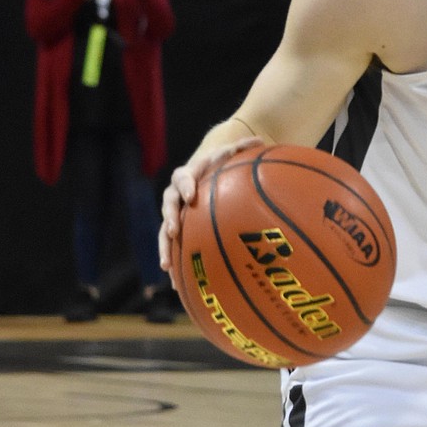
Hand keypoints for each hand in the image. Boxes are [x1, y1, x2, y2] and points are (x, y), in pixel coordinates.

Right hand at [159, 137, 262, 271]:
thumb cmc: (223, 163)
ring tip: (167, 265)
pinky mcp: (177, 229)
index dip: (186, 185)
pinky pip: (173, 247)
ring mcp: (175, 212)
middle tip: (172, 231)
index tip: (191, 196)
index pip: (184, 177)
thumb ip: (244, 148)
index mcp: (190, 174)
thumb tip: (262, 139)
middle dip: (169, 217)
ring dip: (165, 247)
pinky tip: (177, 286)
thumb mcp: (232, 154)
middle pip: (169, 204)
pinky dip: (175, 263)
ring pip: (164, 230)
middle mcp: (178, 193)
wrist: (206, 169)